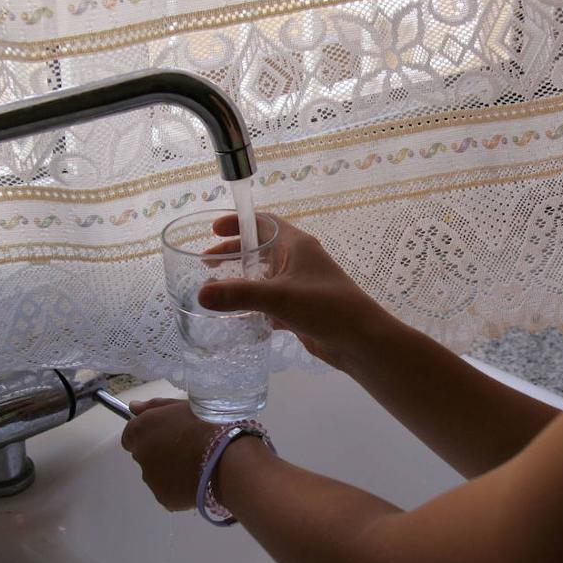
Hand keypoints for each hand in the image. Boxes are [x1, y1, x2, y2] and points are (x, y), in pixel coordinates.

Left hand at [120, 398, 217, 510]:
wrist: (227, 460)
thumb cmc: (208, 424)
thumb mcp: (183, 406)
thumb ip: (154, 406)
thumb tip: (133, 407)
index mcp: (142, 429)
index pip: (130, 435)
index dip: (148, 434)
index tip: (168, 434)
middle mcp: (140, 455)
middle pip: (144, 454)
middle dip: (159, 451)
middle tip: (186, 447)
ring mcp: (151, 480)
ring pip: (156, 474)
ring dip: (168, 469)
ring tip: (195, 463)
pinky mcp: (164, 499)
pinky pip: (168, 490)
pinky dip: (178, 486)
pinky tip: (197, 479)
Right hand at [197, 213, 397, 370]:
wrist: (362, 340)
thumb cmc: (326, 306)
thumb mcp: (279, 297)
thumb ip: (239, 295)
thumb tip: (200, 294)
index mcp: (296, 245)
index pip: (264, 222)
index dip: (239, 222)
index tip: (213, 229)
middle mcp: (298, 260)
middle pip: (260, 248)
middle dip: (234, 253)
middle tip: (206, 263)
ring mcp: (299, 285)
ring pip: (263, 276)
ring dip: (241, 280)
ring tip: (215, 289)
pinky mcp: (299, 308)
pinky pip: (270, 300)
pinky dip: (253, 303)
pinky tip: (236, 315)